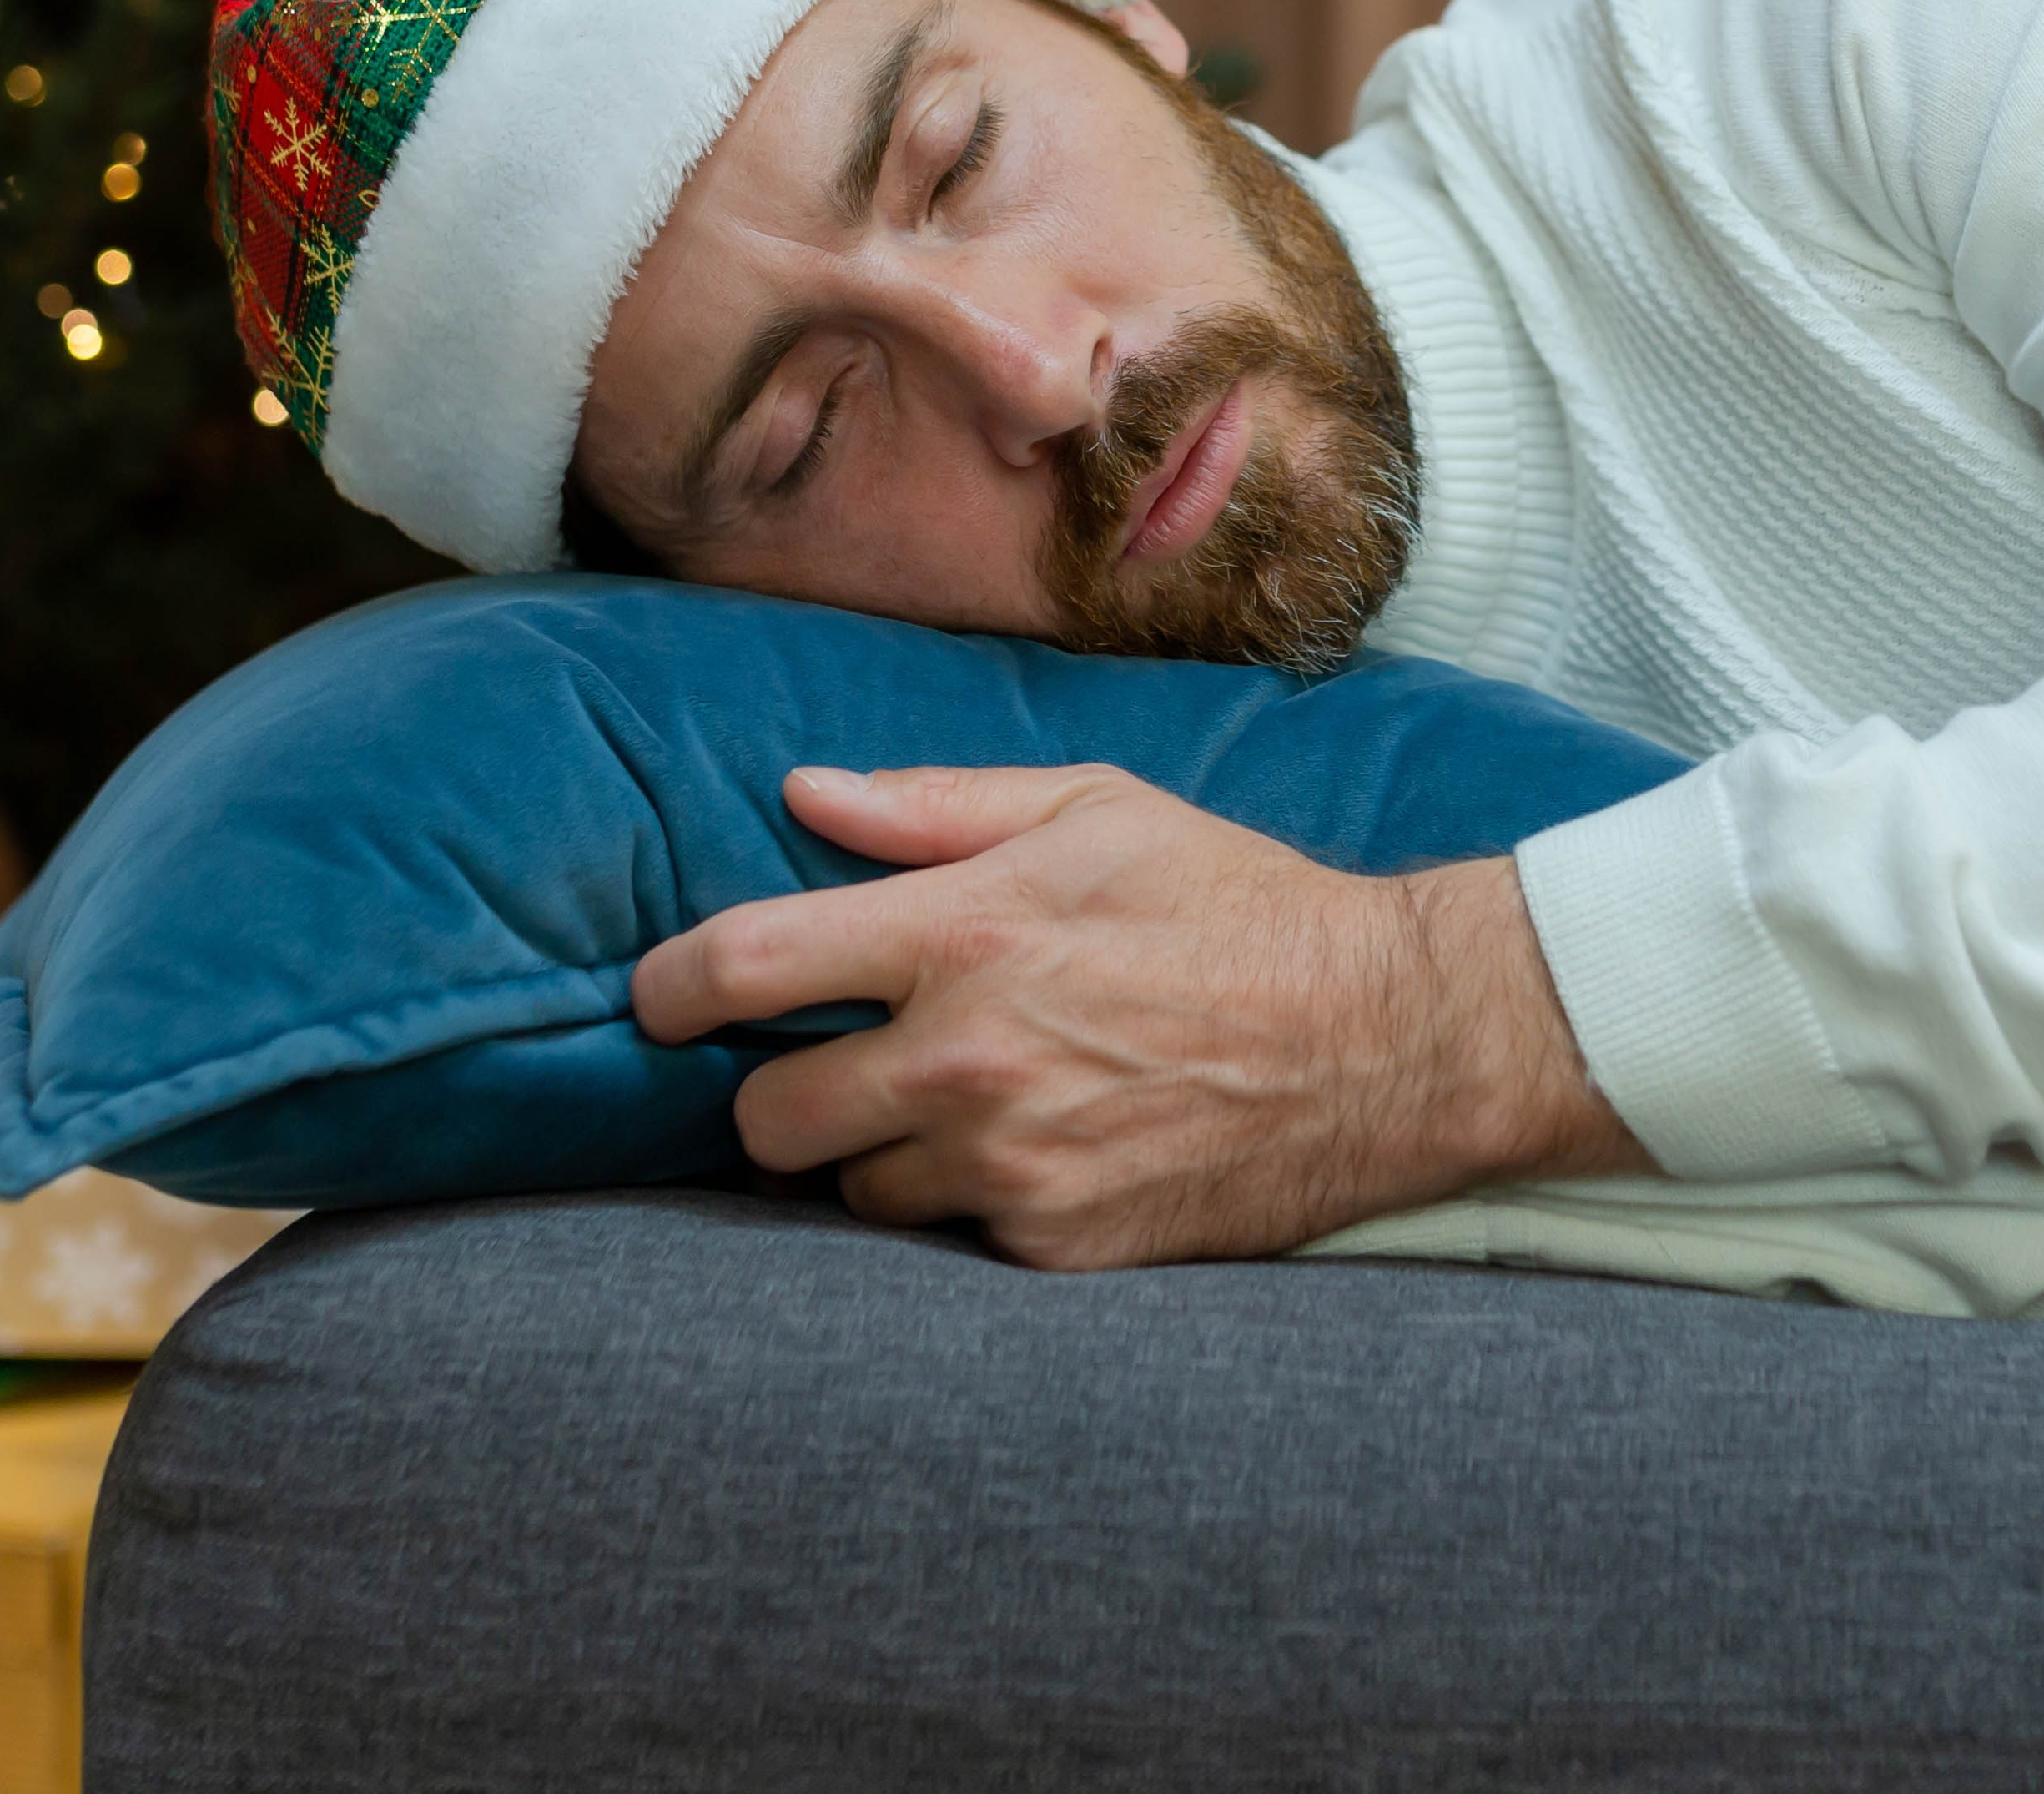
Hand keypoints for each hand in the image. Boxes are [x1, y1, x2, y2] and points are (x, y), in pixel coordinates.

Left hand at [626, 763, 1647, 1269]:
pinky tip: (1047, 1148)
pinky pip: (953, 1240)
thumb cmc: (1235, 902)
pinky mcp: (1057, 1249)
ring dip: (885, 1153)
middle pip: (768, 1118)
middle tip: (840, 1062)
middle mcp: (967, 1058)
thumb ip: (933, 808)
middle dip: (780, 1092)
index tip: (659, 1001)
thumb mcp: (1094, 809)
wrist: (1384, 1038)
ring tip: (971, 1102)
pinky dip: (977, 1202)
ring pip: (856, 1192)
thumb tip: (801, 794)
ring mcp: (1010, 1167)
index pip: (741, 968)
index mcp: (963, 931)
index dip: (669, 990)